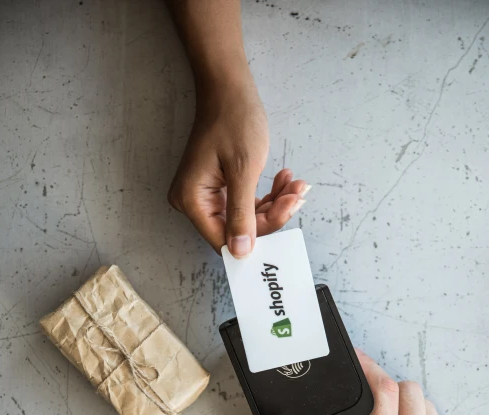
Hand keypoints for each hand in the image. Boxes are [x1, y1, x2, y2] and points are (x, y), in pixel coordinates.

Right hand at [168, 79, 307, 256]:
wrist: (228, 88)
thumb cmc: (234, 120)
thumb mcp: (243, 169)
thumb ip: (242, 214)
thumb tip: (240, 252)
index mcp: (192, 201)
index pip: (226, 238)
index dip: (258, 233)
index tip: (287, 211)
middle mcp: (194, 203)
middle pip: (237, 229)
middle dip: (272, 214)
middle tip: (296, 194)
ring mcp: (206, 197)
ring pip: (246, 217)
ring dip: (275, 204)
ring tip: (295, 185)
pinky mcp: (219, 189)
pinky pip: (245, 203)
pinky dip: (267, 195)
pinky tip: (284, 180)